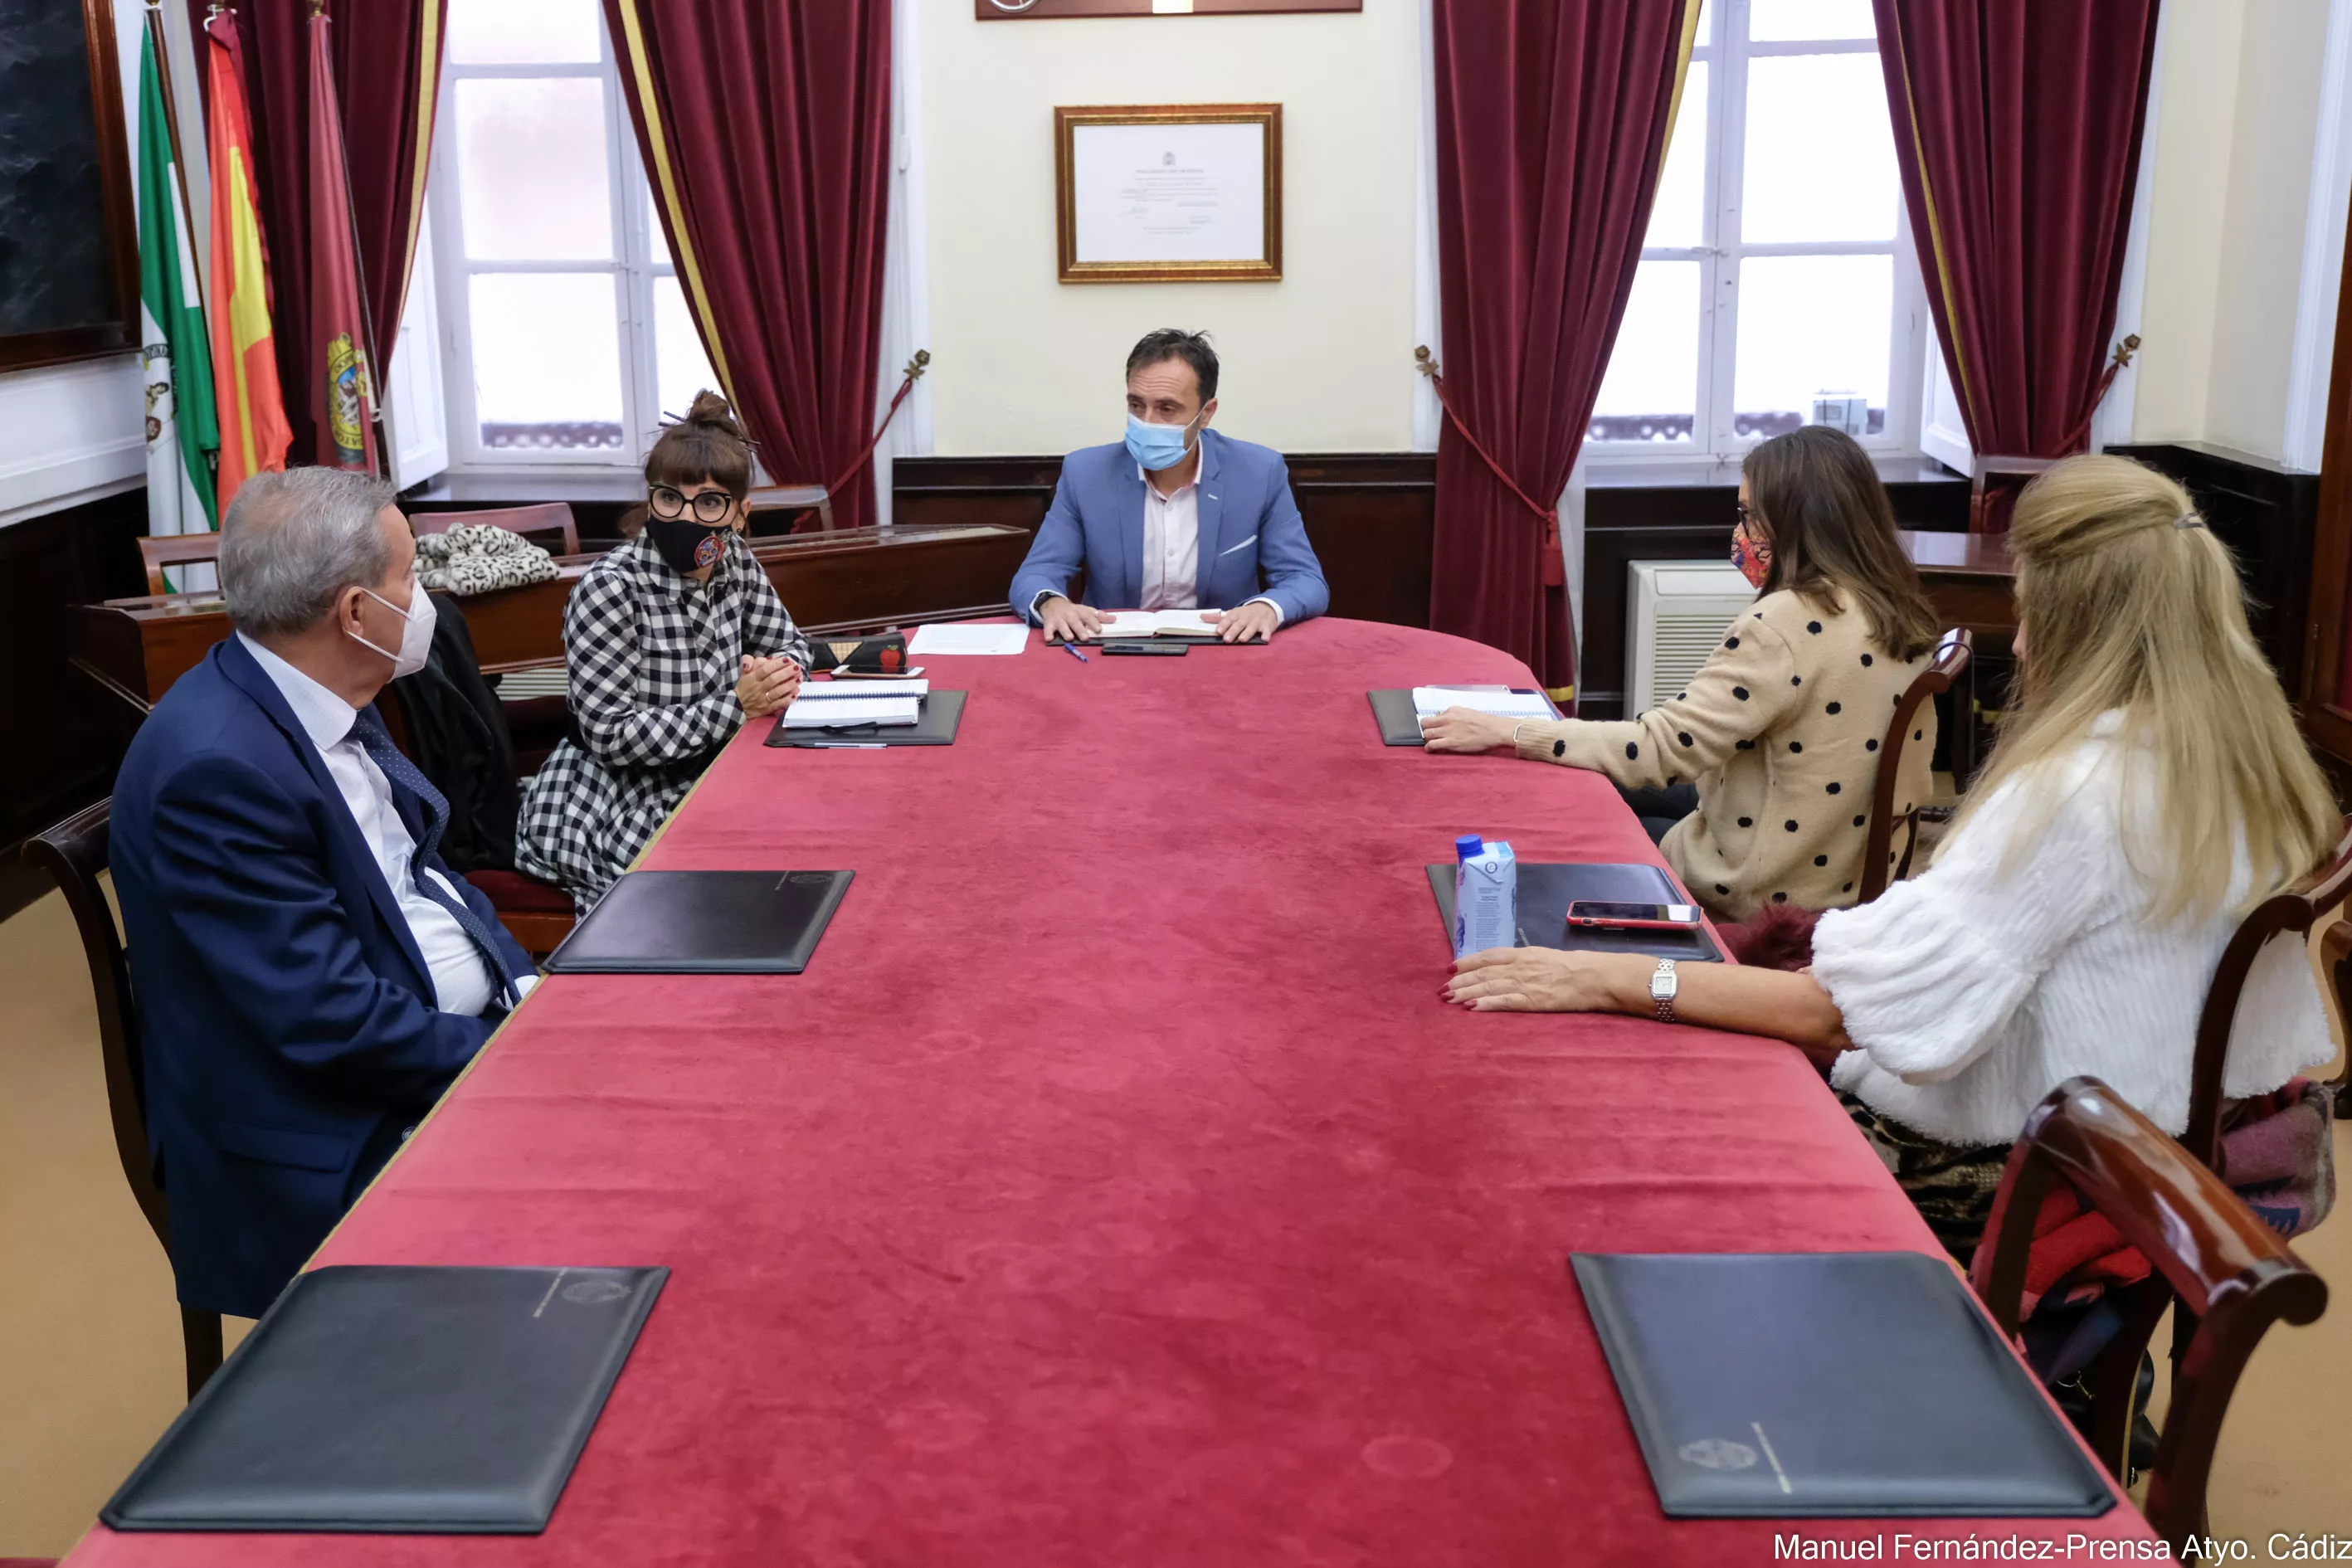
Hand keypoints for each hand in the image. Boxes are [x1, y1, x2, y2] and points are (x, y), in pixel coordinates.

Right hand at [735, 655, 801, 717]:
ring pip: (777, 692)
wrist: (736, 707)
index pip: (765, 670)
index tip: (787, 660)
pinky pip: (778, 704)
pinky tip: (795, 694)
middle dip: (786, 673)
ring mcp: (762, 700)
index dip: (777, 664)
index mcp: (752, 678)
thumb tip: (755, 660)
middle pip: (773, 679)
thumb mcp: (743, 673)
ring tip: (799, 679)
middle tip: (797, 668)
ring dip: (789, 685)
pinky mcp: (766, 709)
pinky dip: (787, 700)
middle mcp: (758, 689)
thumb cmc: (743, 688)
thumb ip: (748, 662)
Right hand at [1038, 596, 1106, 643]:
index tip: (1098, 629)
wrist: (1053, 603)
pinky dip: (1048, 633)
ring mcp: (1059, 619)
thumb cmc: (1073, 611)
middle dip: (1080, 629)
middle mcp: (1070, 615)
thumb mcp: (1086, 611)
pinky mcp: (1049, 623)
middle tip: (1085, 637)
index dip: (1094, 623)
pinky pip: (1048, 628)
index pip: (1088, 616)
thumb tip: (1114, 619)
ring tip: (1069, 638)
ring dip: (1065, 631)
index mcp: (1081, 612)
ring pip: (1062, 625)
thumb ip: (1099, 616)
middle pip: (1075, 622)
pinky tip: (1049, 638)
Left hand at [1204, 602, 1280, 643]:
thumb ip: (1217, 618)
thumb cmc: (1246, 614)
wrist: (1267, 607)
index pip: (1228, 619)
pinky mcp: (1267, 626)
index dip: (1223, 625)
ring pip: (1252, 627)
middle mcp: (1246, 617)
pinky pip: (1267, 630)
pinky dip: (1266, 634)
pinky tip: (1264, 639)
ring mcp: (1257, 621)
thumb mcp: (1232, 613)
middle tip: (1226, 639)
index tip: (1218, 631)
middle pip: (1239, 624)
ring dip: (1247, 633)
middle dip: (1233, 631)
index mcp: (1237, 614)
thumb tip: (1201, 617)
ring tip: (1242, 639)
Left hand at [1419, 707, 1521, 752]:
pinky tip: (1430, 749)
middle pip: (1425, 724)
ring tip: (1431, 742)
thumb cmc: (1485, 722)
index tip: (1435, 727)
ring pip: (1426, 734)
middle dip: (1426, 729)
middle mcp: (1447, 719)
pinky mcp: (1450, 742)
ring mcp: (1447, 731)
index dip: (1433, 723)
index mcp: (1452, 710)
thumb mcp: (1467, 712)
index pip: (1434, 716)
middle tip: (1430, 735)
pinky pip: (1431, 745)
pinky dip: (1428, 748)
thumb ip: (1454, 715)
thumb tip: (1446, 720)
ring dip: (1427, 739)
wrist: (1495, 730)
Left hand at [1444, 947, 1632, 1012]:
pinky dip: (1486, 1004)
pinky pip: (1505, 1002)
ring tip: (1448, 999)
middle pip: (1483, 973)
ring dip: (1466, 993)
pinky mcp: (1533, 1001)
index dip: (1467, 962)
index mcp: (1523, 954)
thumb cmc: (1571, 967)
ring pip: (1489, 987)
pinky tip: (1470, 1008)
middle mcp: (1520, 967)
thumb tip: (1499, 968)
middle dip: (1460, 982)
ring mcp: (1526, 984)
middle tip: (1441, 990)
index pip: (1488, 956)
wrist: (1594, 977)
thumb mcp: (1543, 957)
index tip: (1449, 969)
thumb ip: (1521, 962)